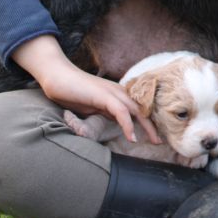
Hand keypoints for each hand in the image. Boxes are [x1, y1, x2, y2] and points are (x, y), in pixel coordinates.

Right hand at [12, 35, 160, 144]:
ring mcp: (112, 92)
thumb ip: (107, 113)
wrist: (56, 76)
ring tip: (153, 142)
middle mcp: (118, 92)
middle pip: (142, 110)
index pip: (138, 109)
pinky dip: (128, 125)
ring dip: (147, 127)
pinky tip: (132, 137)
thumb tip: (118, 123)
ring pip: (136, 111)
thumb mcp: (94, 106)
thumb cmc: (72, 92)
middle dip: (153, 126)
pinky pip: (121, 112)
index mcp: (117, 95)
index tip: (153, 136)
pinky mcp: (104, 95)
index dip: (147, 122)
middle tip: (160, 142)